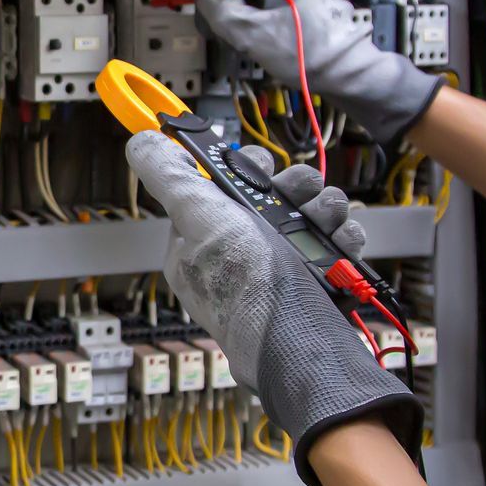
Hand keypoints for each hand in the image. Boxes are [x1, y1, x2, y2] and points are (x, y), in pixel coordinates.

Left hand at [126, 131, 423, 485]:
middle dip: (293, 186)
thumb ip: (169, 177)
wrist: (301, 343)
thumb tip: (140, 142)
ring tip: (329, 219)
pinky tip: (344, 241)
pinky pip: (331, 244)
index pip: (218, 189)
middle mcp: (237, 257)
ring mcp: (276, 271)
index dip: (243, 170)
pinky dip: (343, 237)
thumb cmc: (245, 289)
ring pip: (306, 215)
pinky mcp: (312, 282)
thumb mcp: (198, 218)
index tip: (259, 166)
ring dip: (324, 207)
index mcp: (199, 243)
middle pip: (268, 197)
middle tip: (302, 192)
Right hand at [173, 0, 443, 144]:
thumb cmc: (310, 56)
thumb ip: (221, 13)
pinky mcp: (299, 6)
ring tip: (223, 35)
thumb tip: (206, 2)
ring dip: (230, 8)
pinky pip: (263, 1)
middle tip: (202, 18)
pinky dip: (246, 16)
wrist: (351, 75)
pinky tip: (242, 39)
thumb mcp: (254, 36)